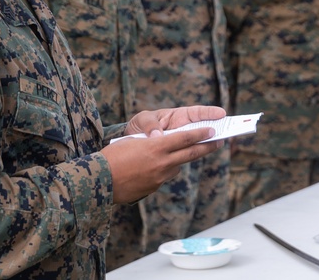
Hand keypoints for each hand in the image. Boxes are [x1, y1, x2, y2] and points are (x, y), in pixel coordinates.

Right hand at [102, 106, 225, 203]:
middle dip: (206, 147)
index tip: (211, 131)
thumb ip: (152, 142)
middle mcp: (162, 163)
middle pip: (190, 154)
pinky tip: (155, 167)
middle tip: (218, 142)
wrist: (99, 182)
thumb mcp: (133, 141)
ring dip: (181, 159)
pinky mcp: (153, 187)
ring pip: (177, 166)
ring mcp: (159, 177)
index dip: (200, 134)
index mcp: (157, 147)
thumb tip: (162, 143)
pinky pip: (164, 175)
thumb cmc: (112, 156)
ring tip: (185, 153)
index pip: (185, 139)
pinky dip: (164, 169)